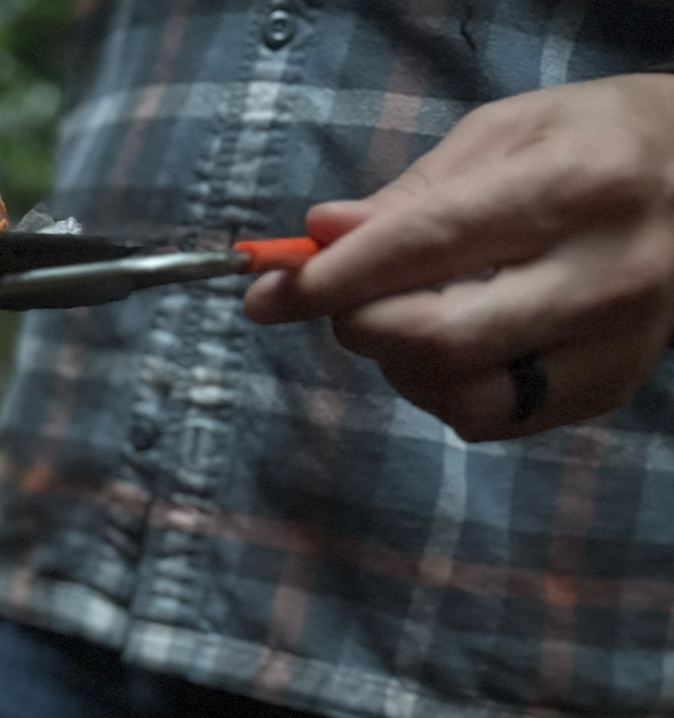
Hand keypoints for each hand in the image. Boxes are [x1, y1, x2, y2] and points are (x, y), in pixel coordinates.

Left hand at [246, 74, 673, 440]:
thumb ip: (408, 195)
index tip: (266, 293)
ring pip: (458, 392)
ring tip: (407, 314)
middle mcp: (604, 271)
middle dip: (359, 324)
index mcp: (575, 186)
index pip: (428, 246)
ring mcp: (614, 341)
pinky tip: (452, 347)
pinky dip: (441, 391)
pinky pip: (489, 418)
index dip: (333, 278)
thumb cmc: (588, 148)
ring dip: (396, 363)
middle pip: (438, 336)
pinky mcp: (608, 388)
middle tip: (339, 300)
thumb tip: (318, 237)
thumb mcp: (504, 136)